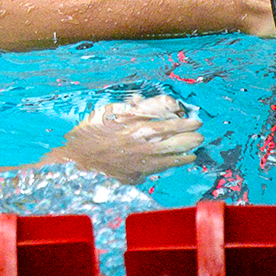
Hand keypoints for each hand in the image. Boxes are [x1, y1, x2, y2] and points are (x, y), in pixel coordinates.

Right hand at [44, 94, 201, 182]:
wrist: (76, 162)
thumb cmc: (89, 134)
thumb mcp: (107, 113)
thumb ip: (129, 108)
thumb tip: (142, 101)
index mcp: (139, 126)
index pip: (171, 122)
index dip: (186, 121)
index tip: (195, 120)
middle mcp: (146, 145)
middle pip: (178, 140)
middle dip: (190, 136)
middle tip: (198, 134)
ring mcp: (144, 162)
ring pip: (174, 156)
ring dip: (186, 151)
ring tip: (193, 148)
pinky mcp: (139, 174)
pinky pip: (162, 168)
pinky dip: (173, 163)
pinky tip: (179, 160)